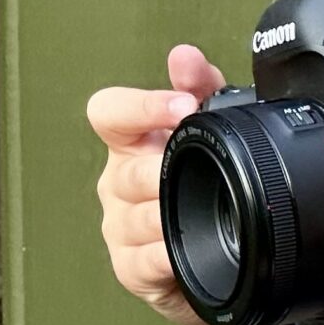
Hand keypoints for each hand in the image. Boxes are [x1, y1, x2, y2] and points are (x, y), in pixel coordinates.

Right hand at [86, 44, 228, 324]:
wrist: (214, 260)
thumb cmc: (202, 186)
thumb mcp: (206, 133)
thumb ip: (201, 89)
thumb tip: (185, 56)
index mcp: (133, 142)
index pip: (109, 113)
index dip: (140, 106)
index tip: (181, 105)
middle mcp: (119, 182)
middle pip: (127, 170)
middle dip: (161, 167)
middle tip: (192, 163)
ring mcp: (121, 227)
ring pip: (138, 217)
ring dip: (166, 212)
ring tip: (192, 207)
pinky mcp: (130, 268)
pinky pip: (145, 260)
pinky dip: (166, 256)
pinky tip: (185, 250)